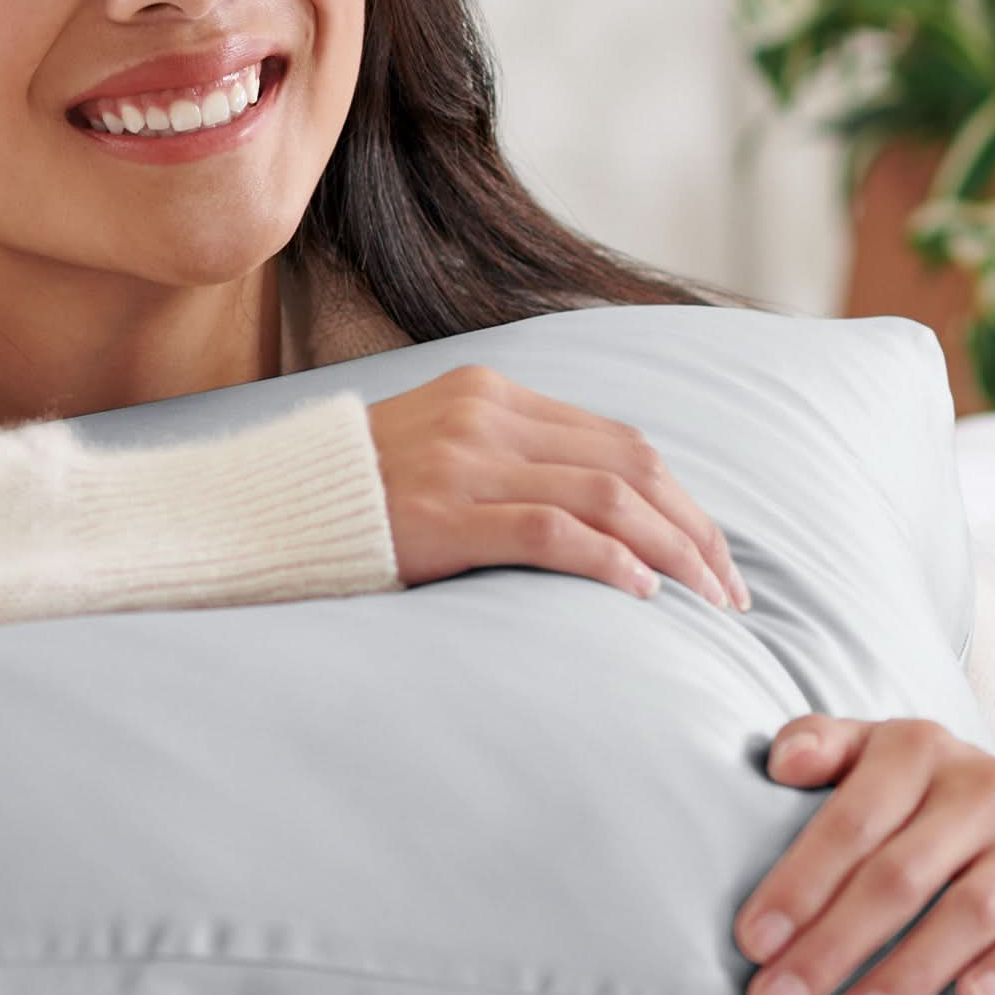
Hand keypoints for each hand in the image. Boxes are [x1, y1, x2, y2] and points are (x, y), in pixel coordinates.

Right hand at [363, 364, 749, 610]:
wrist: (265, 508)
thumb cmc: (357, 498)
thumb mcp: (439, 453)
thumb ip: (509, 462)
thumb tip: (599, 512)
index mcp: (491, 394)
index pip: (620, 440)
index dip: (681, 500)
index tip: (713, 554)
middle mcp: (485, 416)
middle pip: (630, 465)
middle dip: (694, 530)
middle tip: (729, 591)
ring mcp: (463, 462)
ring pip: (606, 496)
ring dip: (671, 552)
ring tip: (705, 601)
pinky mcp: (443, 514)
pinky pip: (551, 531)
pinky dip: (608, 561)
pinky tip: (640, 594)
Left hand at [734, 714, 994, 994]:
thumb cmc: (949, 799)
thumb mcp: (890, 756)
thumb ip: (828, 746)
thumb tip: (780, 762)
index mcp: (917, 749)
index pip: (848, 821)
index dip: (798, 882)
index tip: (751, 942)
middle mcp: (982, 785)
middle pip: (897, 876)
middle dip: (830, 947)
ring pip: (966, 912)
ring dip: (904, 975)